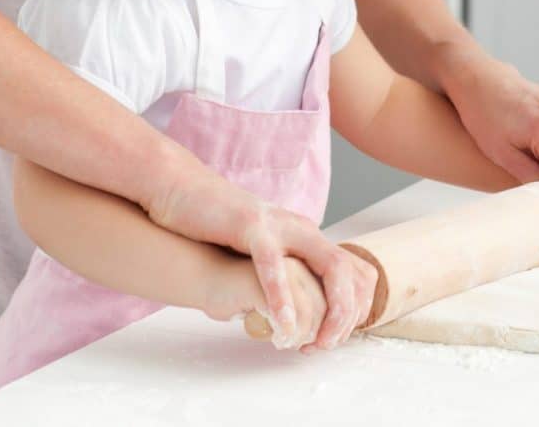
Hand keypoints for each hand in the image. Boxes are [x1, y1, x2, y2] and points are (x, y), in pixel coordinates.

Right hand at [148, 161, 375, 348]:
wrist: (183, 193)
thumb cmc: (217, 232)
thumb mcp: (263, 256)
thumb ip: (283, 278)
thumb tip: (294, 319)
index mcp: (307, 237)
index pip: (354, 270)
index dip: (355, 307)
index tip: (337, 337)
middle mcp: (302, 229)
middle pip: (348, 271)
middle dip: (346, 314)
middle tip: (327, 345)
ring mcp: (280, 226)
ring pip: (328, 265)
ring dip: (329, 309)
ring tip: (316, 341)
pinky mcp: (251, 226)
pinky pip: (274, 265)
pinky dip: (282, 297)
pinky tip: (284, 323)